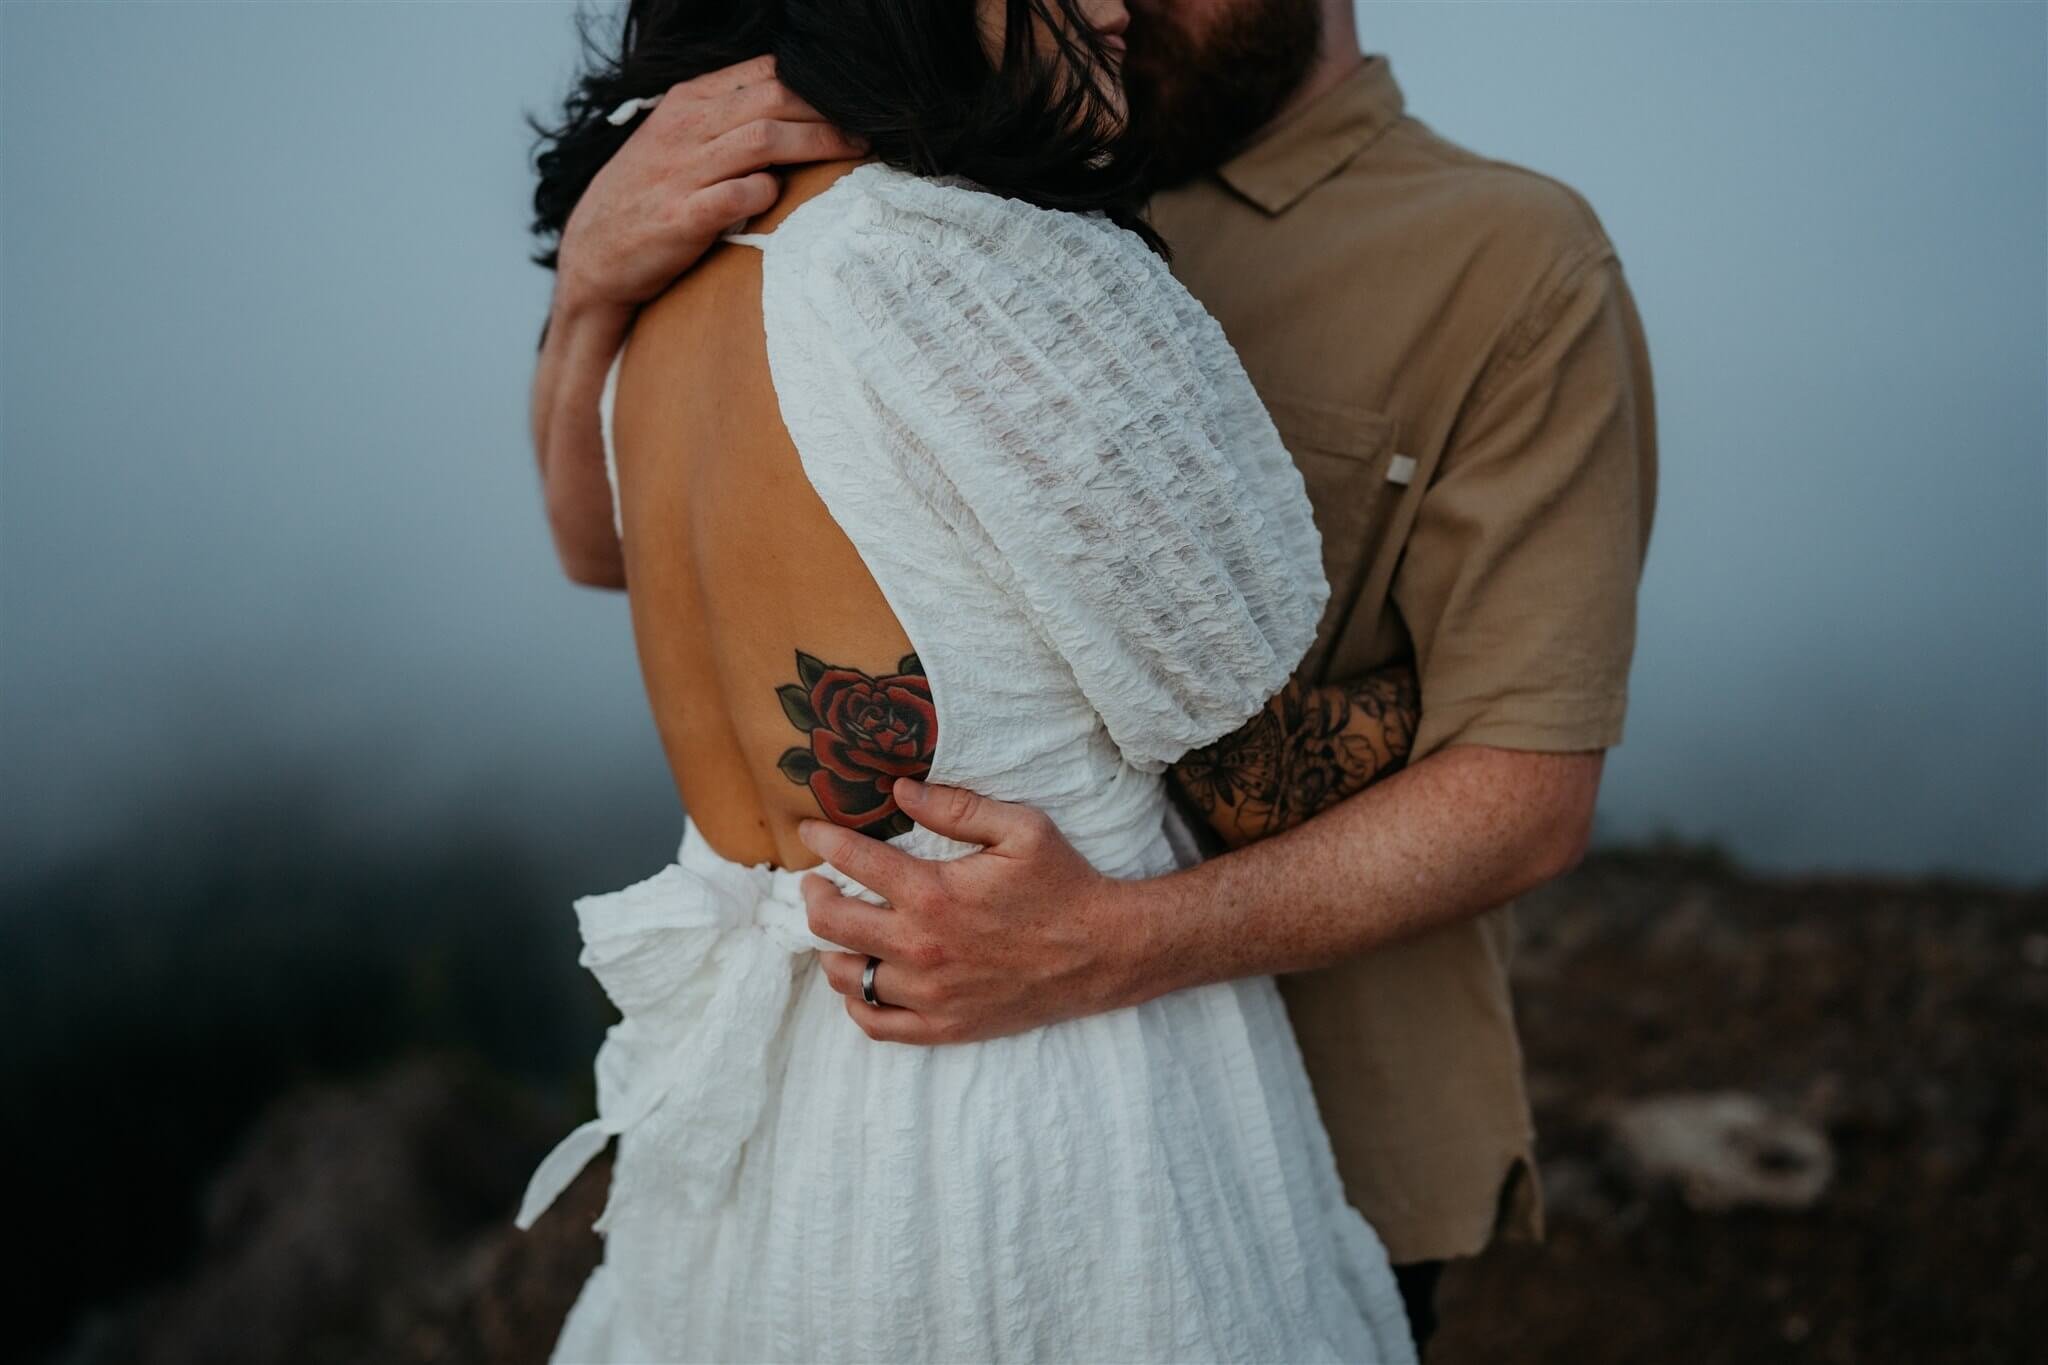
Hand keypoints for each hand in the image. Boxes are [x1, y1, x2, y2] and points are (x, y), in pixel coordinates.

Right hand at [554, 55, 867, 316]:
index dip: (815, 85)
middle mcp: (686, 129)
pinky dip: (769, 192)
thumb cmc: (649, 196)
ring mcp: (682, 173)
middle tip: (865, 131)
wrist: (593, 253)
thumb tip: (794, 106)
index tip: (851, 104)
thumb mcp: (679, 139)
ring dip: (817, 145)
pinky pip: (741, 195)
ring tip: (853, 154)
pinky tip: (783, 197)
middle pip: (775, 100)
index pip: (765, 73)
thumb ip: (727, 119)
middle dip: (828, 114)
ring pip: (765, 141)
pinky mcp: (682, 218)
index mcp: (688, 102)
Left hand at [796, 779, 1151, 1044]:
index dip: (823, 841)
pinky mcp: (944, 1025)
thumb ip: (955, 807)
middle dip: (813, 895)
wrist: (1103, 952)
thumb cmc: (1063, 885)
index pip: (853, 861)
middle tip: (816, 881)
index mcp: (934, 893)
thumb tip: (899, 791)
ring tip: (838, 929)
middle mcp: (921, 947)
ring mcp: (930, 994)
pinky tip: (863, 980)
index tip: (811, 831)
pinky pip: (876, 1023)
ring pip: (846, 976)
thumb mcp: (1020, 829)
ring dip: (832, 949)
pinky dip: (857, 1002)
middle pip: (830, 923)